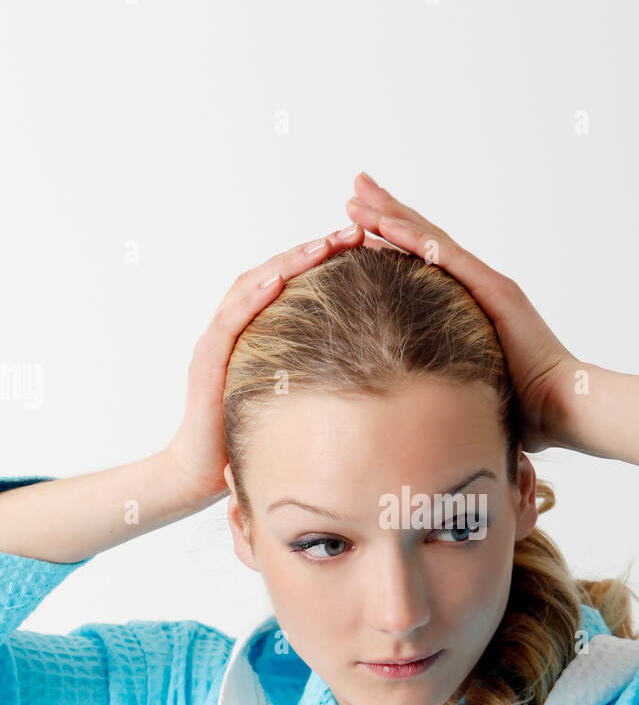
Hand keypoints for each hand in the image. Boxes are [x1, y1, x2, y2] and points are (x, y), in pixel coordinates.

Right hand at [163, 222, 364, 501]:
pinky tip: (274, 281)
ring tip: (323, 244)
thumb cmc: (248, 438)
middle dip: (313, 249)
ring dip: (287, 262)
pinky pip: (228, 324)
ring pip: (250, 287)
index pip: (290, 283)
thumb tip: (372, 369)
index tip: (364, 244)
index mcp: (255, 332)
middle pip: (273, 273)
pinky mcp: (207, 365)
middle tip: (354, 230)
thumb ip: (317, 377)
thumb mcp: (293, 400)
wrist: (200, 473)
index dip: (323, 260)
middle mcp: (234, 328)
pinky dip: (250, 298)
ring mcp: (217, 342)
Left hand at [345, 172, 578, 451]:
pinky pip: (445, 258)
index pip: (427, 260)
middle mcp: (479, 284)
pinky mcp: (494, 291)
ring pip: (430, 239)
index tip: (362, 221)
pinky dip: (414, 239)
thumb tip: (413, 396)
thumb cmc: (526, 407)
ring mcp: (487, 283)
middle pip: (425, 238)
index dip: (395, 237)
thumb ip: (446, 372)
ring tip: (358, 193)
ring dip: (392, 215)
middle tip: (356, 186)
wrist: (563, 406)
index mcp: (473, 302)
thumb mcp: (473, 380)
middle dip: (388, 211)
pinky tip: (384, 223)